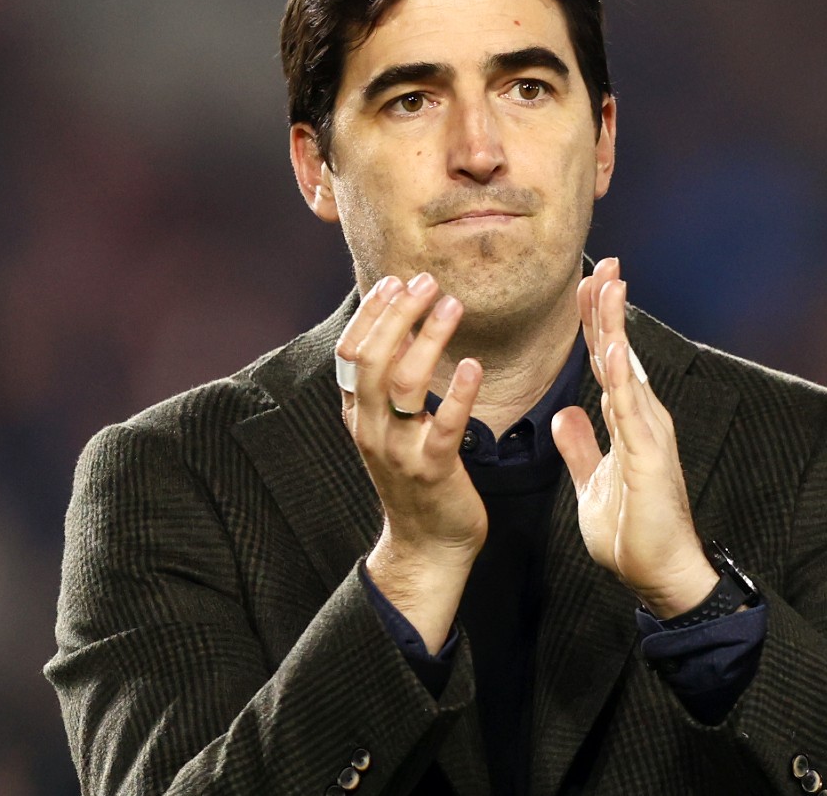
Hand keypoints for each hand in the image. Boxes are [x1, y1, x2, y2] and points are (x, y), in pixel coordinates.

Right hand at [336, 273, 486, 649]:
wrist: (427, 546)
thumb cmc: (416, 478)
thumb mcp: (390, 428)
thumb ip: (389, 384)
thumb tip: (399, 328)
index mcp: (358, 415)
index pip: (351, 352)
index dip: (371, 313)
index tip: (395, 281)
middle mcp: (371, 429)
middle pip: (373, 358)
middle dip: (398, 314)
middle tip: (427, 282)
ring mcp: (399, 450)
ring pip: (403, 383)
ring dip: (428, 338)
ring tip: (452, 306)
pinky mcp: (433, 470)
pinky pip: (443, 425)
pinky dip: (458, 393)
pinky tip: (475, 367)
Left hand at [551, 258, 717, 617]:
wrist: (661, 575)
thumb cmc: (632, 533)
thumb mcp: (592, 483)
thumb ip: (580, 447)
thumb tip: (563, 415)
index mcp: (629, 422)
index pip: (606, 363)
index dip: (594, 324)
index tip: (586, 286)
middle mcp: (642, 418)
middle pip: (619, 353)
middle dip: (608, 308)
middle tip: (603, 263)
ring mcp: (649, 433)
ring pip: (626, 368)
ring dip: (615, 325)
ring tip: (608, 282)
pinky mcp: (649, 454)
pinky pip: (629, 405)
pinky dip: (619, 372)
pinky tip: (610, 343)